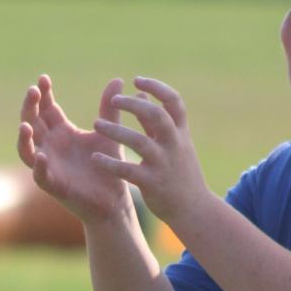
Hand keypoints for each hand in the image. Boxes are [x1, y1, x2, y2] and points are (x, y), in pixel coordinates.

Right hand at [17, 74, 129, 224]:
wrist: (115, 200)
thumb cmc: (108, 166)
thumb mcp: (108, 133)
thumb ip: (109, 108)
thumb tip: (117, 79)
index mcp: (62, 132)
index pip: (46, 108)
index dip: (43, 94)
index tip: (43, 78)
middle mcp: (51, 146)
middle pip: (32, 123)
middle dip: (30, 107)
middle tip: (32, 91)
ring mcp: (50, 166)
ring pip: (27, 150)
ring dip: (24, 138)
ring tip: (25, 125)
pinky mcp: (55, 185)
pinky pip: (40, 176)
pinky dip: (39, 167)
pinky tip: (42, 156)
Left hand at [90, 76, 211, 228]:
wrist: (194, 210)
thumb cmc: (181, 173)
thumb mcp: (175, 144)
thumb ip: (155, 121)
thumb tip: (140, 95)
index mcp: (179, 133)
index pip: (173, 102)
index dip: (157, 87)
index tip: (137, 80)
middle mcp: (173, 145)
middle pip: (157, 116)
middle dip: (134, 105)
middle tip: (114, 100)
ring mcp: (163, 164)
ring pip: (140, 142)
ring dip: (116, 130)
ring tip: (96, 124)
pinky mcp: (152, 183)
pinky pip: (128, 170)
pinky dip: (111, 163)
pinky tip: (95, 158)